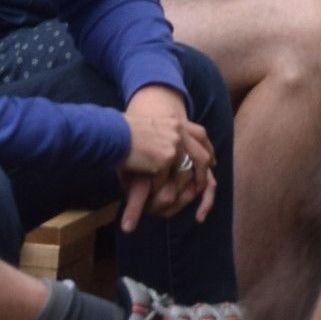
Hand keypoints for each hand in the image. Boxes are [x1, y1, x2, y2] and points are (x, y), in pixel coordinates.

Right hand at [115, 84, 216, 231]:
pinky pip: (164, 179)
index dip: (206, 149)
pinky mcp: (165, 158)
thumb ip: (161, 139)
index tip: (211, 162)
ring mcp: (174, 145)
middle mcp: (179, 131)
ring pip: (185, 171)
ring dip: (179, 185)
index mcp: (175, 122)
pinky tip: (145, 190)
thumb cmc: (119, 132)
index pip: (200, 134)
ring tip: (172, 197)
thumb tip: (169, 156)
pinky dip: (155, 187)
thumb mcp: (146, 130)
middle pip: (201, 154)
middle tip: (201, 187)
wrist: (109, 132)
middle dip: (203, 173)